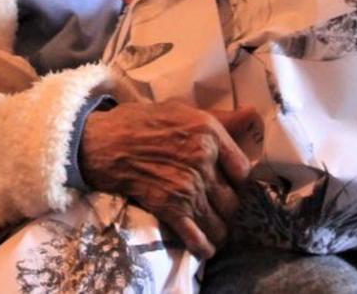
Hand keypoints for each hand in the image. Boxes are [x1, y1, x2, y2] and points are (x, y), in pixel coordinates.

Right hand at [79, 101, 257, 258]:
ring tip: (213, 228)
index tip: (229, 182)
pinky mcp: (169, 209)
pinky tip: (204, 247)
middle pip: (232, 199)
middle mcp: (203, 162)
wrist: (104, 142)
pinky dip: (202, 246)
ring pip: (219, 222)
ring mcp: (187, 188)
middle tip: (218, 206)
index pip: (243, 169)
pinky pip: (196, 236)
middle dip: (227, 206)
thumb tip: (252, 115)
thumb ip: (221, 118)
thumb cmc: (141, 122)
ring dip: (218, 229)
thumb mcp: (183, 110)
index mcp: (209, 134)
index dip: (237, 179)